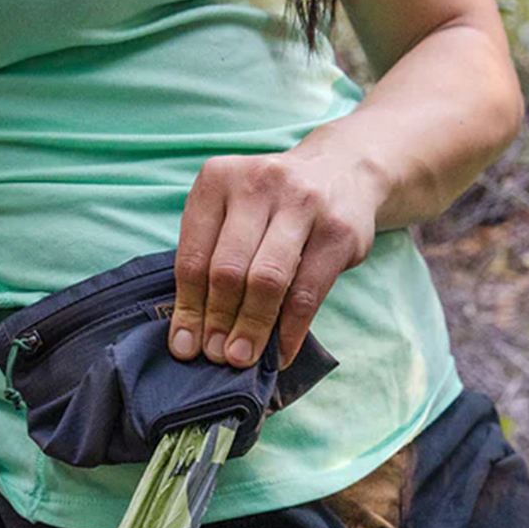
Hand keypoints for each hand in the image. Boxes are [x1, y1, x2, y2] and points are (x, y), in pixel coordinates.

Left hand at [167, 146, 383, 369]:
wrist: (343, 170)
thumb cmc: (275, 205)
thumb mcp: (235, 212)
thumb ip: (212, 257)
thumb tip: (192, 335)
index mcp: (218, 179)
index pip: (194, 255)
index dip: (188, 308)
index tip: (185, 346)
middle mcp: (258, 184)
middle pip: (228, 269)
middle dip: (218, 321)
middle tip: (217, 356)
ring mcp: (301, 204)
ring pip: (267, 280)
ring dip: (252, 328)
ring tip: (242, 358)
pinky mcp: (337, 232)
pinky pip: (307, 293)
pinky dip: (290, 331)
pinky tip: (280, 353)